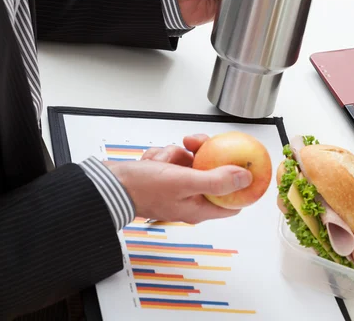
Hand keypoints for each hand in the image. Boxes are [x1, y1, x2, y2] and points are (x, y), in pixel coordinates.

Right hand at [104, 134, 252, 223]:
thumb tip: (245, 178)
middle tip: (194, 144)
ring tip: (161, 160)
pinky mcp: (164, 177)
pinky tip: (152, 161)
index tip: (245, 164)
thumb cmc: (142, 188)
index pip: (232, 201)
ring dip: (177, 154)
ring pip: (191, 162)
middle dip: (203, 156)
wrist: (108, 183)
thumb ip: (216, 180)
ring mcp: (176, 188)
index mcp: (198, 209)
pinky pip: (174, 159)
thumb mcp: (184, 181)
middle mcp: (189, 200)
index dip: (241, 184)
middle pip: (212, 173)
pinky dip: (164, 155)